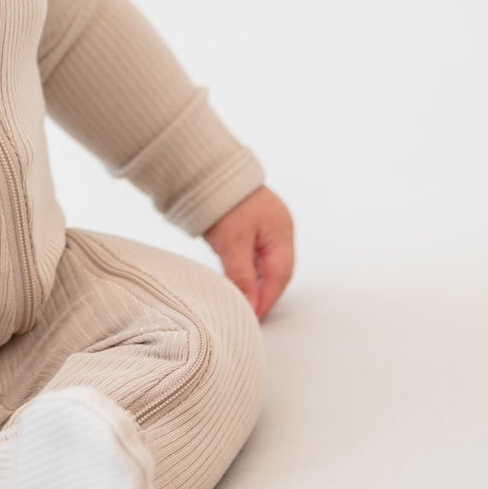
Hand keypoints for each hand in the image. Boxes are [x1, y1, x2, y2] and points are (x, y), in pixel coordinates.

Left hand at [201, 185, 294, 319]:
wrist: (206, 171)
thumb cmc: (224, 201)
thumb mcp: (232, 242)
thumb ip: (241, 275)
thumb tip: (249, 305)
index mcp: (281, 232)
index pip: (280, 275)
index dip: (268, 299)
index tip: (254, 317)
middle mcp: (278, 230)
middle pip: (276, 271)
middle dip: (264, 294)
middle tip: (249, 314)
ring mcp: (265, 227)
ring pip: (264, 264)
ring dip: (255, 283)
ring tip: (243, 302)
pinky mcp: (250, 226)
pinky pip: (254, 255)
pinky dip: (248, 271)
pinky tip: (238, 281)